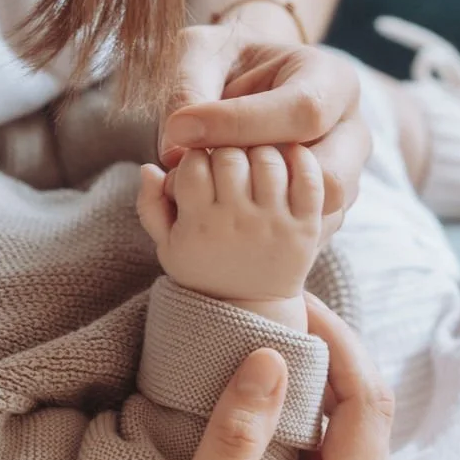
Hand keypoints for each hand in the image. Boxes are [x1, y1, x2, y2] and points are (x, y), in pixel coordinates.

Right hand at [80, 295, 392, 459]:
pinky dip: (313, 433)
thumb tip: (272, 355)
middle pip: (368, 423)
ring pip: (353, 449)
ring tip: (276, 344)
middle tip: (282, 309)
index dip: (338, 342)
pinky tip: (275, 407)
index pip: (366, 406)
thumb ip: (237, 435)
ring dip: (324, 395)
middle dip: (334, 360)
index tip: (293, 298)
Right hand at [138, 145, 323, 307]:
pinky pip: (310, 179)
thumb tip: (149, 167)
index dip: (196, 156)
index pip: (194, 164)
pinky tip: (289, 156)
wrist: (250, 310)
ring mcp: (274, 225)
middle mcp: (237, 223)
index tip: (201, 165)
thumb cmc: (204, 270)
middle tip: (228, 161)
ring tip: (254, 161)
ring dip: (260, 151)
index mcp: (199, 225)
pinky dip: (301, 159)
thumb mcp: (168, 246)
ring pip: (268, 159)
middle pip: (230, 156)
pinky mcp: (305, 228)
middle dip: (225, 150)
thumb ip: (151, 205)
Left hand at [159, 24, 370, 241]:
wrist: (240, 85)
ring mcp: (344, 177)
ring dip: (259, 209)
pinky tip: (217, 205)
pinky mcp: (323, 209)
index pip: (304, 110)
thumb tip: (176, 149)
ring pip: (318, 213)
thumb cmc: (222, 63)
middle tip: (203, 165)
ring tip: (206, 185)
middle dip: (259, 179)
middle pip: (328, 175)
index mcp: (331, 79)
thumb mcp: (198, 55)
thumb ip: (188, 88)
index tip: (181, 128)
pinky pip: (301, 234)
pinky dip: (258, 226)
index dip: (240, 124)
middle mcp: (351, 131)